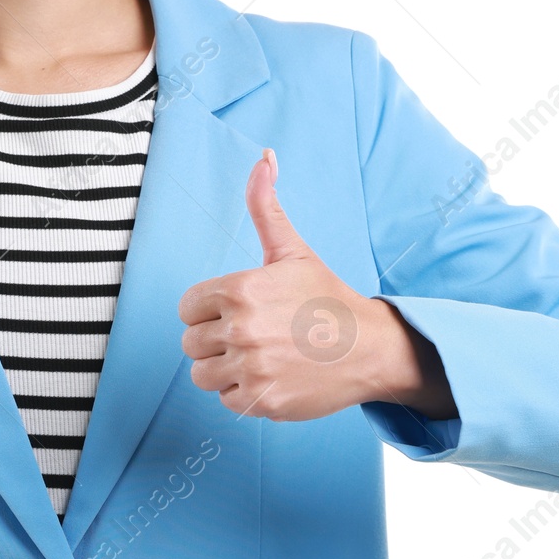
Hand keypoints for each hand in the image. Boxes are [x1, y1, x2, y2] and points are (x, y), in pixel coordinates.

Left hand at [177, 149, 454, 421]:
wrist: (370, 348)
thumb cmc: (326, 298)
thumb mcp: (292, 250)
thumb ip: (265, 206)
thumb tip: (264, 157)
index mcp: (239, 289)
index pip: (188, 308)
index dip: (209, 309)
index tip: (240, 310)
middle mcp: (241, 329)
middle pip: (191, 343)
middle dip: (215, 340)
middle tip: (252, 334)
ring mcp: (252, 368)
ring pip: (203, 374)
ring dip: (225, 368)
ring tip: (259, 355)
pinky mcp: (262, 401)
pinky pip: (227, 399)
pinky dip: (244, 392)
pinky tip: (272, 375)